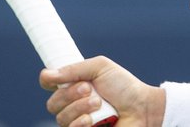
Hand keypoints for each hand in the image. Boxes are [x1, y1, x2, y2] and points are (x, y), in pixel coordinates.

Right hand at [40, 56, 161, 126]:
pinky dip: (80, 123)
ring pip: (61, 118)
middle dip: (69, 94)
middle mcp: (73, 105)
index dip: (48, 81)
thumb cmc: (124, 87)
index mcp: (74, 86)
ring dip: (79, 108)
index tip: (55, 78)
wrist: (143, 108)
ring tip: (98, 103)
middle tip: (89, 89)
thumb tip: (46, 75)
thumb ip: (74, 69)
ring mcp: (78, 121)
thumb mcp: (101, 68)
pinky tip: (92, 120)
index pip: (49, 85)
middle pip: (52, 103)